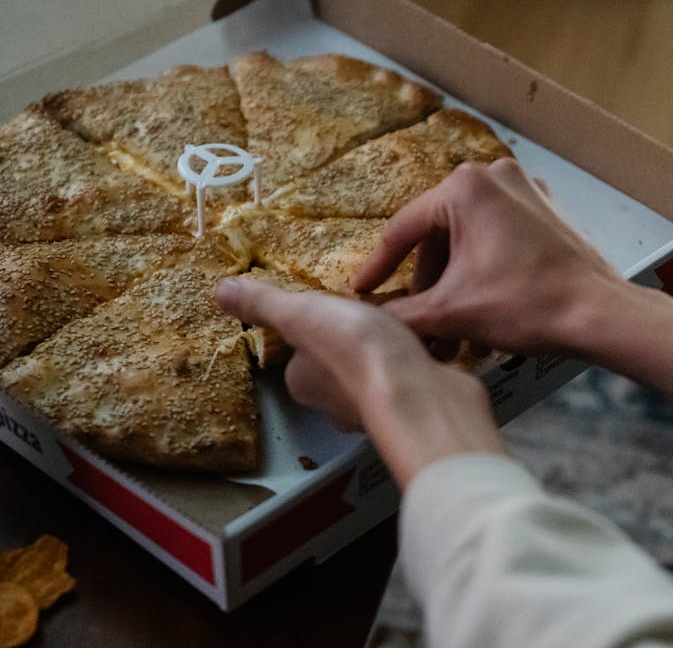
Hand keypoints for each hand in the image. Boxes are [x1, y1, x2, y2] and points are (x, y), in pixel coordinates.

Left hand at [216, 277, 504, 485]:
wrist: (417, 393)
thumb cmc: (355, 350)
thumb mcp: (303, 313)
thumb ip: (266, 303)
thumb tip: (219, 291)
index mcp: (301, 382)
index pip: (303, 351)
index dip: (319, 328)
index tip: (339, 310)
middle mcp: (330, 404)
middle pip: (338, 365)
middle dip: (355, 344)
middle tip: (375, 316)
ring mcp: (373, 410)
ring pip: (374, 375)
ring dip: (386, 356)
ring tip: (403, 330)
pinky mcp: (410, 409)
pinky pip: (407, 381)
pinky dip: (413, 367)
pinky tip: (425, 350)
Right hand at [355, 157, 624, 356]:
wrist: (598, 314)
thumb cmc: (529, 305)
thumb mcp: (450, 313)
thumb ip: (400, 315)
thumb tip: (367, 321)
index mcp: (465, 187)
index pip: (403, 229)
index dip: (379, 267)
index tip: (364, 292)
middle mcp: (495, 175)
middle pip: (439, 234)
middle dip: (428, 283)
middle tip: (418, 320)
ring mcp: (527, 190)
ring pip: (471, 237)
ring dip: (457, 281)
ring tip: (454, 328)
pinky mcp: (548, 211)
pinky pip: (501, 236)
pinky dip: (486, 268)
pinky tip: (484, 308)